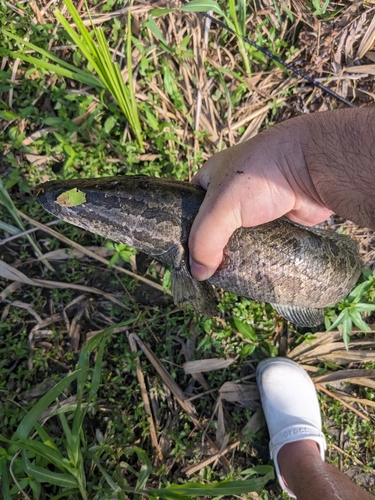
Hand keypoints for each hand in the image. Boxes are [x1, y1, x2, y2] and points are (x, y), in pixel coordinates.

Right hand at [188, 118, 332, 280]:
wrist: (312, 167)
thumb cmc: (261, 174)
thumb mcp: (221, 206)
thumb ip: (204, 240)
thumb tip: (199, 273)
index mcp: (211, 179)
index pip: (188, 210)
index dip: (184, 232)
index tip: (184, 257)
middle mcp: (231, 193)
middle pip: (213, 228)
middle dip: (211, 248)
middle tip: (206, 271)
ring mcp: (255, 208)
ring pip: (237, 238)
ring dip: (234, 253)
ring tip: (227, 275)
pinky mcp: (275, 221)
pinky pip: (259, 243)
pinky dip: (255, 255)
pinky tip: (250, 268)